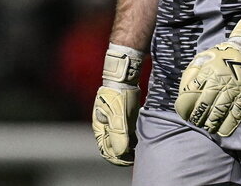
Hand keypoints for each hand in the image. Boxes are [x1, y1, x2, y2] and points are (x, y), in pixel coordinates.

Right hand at [92, 45, 143, 165]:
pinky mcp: (124, 122)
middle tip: (136, 157)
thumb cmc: (117, 96)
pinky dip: (133, 142)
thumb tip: (121, 152)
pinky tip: (141, 143)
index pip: (106, 150)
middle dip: (124, 156)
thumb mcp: (117, 115)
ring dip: (130, 150)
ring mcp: (115, 125)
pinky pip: (128, 137)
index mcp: (100, 128)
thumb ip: (118, 134)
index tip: (129, 160)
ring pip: (122, 144)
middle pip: (114, 149)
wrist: (123, 80)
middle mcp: (106, 129)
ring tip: (139, 151)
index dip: (117, 158)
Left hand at [174, 11, 240, 136]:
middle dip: (197, 116)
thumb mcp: (203, 57)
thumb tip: (183, 91)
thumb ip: (192, 72)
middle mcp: (219, 82)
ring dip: (211, 122)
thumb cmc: (220, 56)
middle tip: (193, 122)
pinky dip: (229, 124)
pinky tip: (222, 131)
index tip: (182, 112)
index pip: (191, 91)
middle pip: (205, 104)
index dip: (185, 104)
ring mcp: (233, 90)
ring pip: (220, 111)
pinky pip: (237, 113)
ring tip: (206, 128)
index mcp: (207, 71)